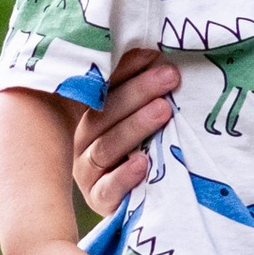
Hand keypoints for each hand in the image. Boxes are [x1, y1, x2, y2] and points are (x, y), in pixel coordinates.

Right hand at [69, 49, 177, 216]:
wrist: (138, 201)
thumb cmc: (142, 152)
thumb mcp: (142, 120)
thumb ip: (146, 94)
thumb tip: (162, 54)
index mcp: (90, 116)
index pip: (105, 88)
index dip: (127, 69)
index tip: (154, 53)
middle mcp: (84, 142)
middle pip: (105, 114)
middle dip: (139, 92)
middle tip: (169, 77)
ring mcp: (88, 172)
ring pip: (106, 147)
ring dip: (135, 127)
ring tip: (164, 110)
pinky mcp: (99, 200)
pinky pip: (108, 189)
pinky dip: (124, 176)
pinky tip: (142, 163)